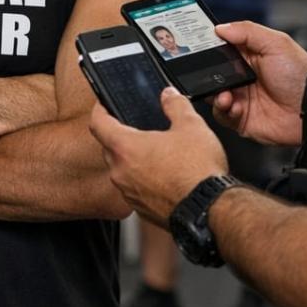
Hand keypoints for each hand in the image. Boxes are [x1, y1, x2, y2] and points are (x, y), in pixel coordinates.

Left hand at [88, 88, 225, 226]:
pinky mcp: (141, 209)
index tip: (103, 106)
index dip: (99, 110)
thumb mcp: (191, 126)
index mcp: (125, 148)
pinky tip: (165, 177)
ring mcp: (129, 193)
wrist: (209, 210)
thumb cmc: (197, 172)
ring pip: (122, 171)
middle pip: (109, 148)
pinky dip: (145, 182)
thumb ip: (176, 105)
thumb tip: (169, 95)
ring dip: (134, 162)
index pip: (98, 123)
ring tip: (157, 155)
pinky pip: (135, 190)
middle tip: (138, 130)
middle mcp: (121, 172)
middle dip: (120, 137)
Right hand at [210, 21, 306, 146]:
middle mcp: (242, 77)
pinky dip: (224, 111)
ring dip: (215, 95)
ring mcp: (241, 98)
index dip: (207, 50)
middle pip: (211, 74)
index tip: (195, 49)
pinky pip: (222, 115)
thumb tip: (220, 27)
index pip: (220, 50)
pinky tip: (237, 107)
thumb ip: (247, 31)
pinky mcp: (241, 119)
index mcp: (249, 56)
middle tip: (208, 76)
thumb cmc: (300, 75)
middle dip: (206, 75)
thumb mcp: (276, 44)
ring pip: (213, 95)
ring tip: (226, 95)